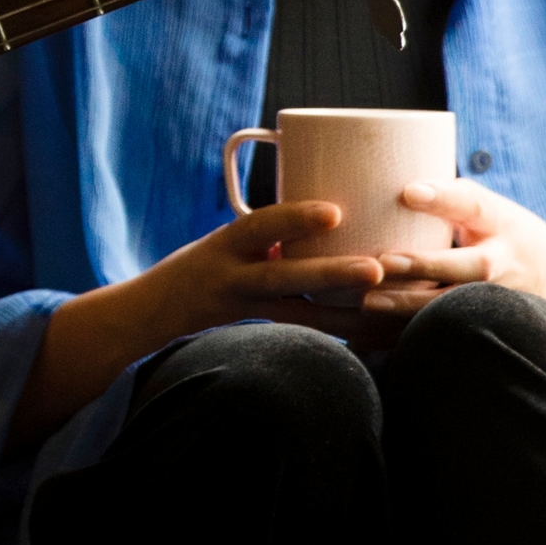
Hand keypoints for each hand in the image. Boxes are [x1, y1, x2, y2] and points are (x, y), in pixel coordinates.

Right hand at [9, 198, 386, 447]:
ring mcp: (248, 309)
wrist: (154, 313)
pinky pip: (309, 333)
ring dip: (350, 318)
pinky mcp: (263, 329)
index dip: (293, 219)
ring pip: (303, 316)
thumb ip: (272, 229)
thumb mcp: (224, 239)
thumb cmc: (199, 264)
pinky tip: (380, 338)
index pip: (258, 228)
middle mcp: (233, 280)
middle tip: (376, 270)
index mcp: (224, 246)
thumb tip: (336, 206)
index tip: (333, 213)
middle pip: (285, 279)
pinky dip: (347, 335)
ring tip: (391, 317)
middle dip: (332, 274)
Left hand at [358, 179, 545, 376]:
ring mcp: (495, 300)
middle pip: (466, 267)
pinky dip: (409, 336)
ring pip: (452, 307)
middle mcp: (502, 263)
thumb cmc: (510, 235)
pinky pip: (443, 334)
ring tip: (367, 301)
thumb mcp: (493, 209)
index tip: (408, 191)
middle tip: (382, 259)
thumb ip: (450, 199)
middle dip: (425, 265)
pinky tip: (369, 334)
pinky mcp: (482, 325)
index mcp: (501, 223)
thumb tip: (384, 177)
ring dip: (409, 307)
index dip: (442, 198)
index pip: (473, 206)